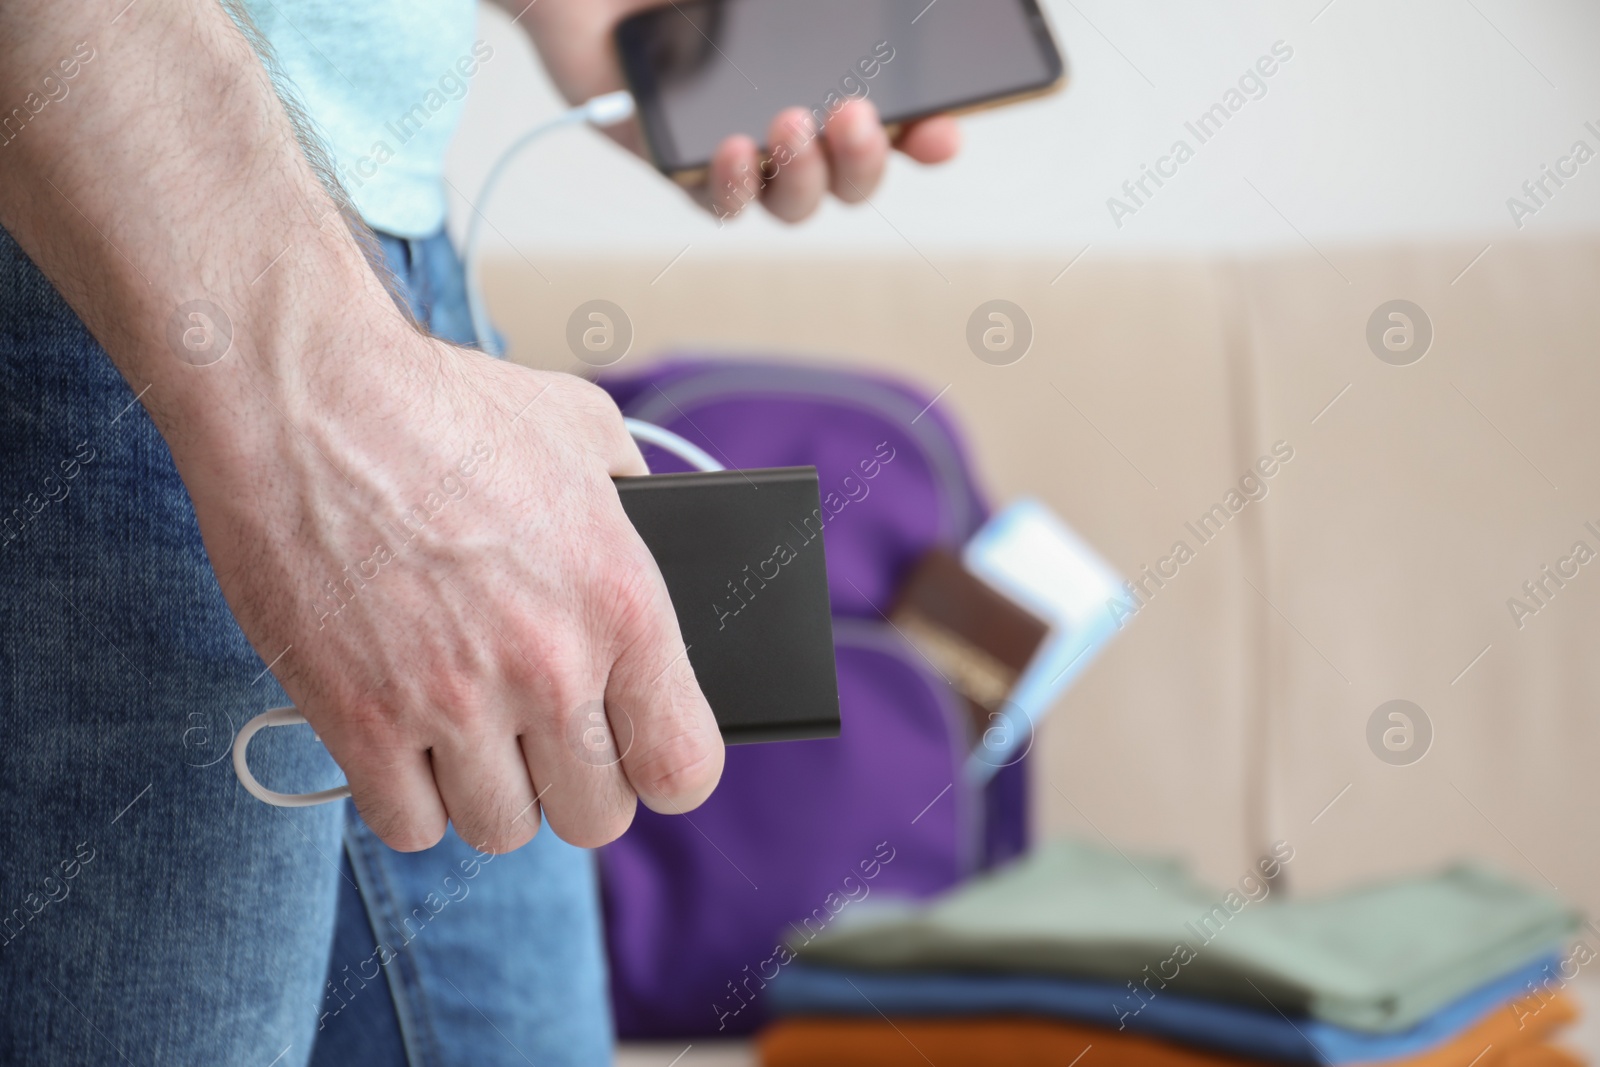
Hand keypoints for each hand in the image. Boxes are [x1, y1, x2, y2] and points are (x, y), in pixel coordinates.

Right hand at [186, 329, 724, 851]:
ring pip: (501, 828)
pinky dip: (408, 795)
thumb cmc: (446, 406)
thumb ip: (635, 498)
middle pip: (595, 816)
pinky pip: (409, 824)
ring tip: (467, 734)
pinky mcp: (361, 722)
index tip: (637, 753)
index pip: (684, 765)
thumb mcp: (583, 428)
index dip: (663, 769)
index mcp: (623, 604)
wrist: (308, 399)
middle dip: (572, 784)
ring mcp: (455, 703)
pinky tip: (403, 740)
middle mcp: (551, 668)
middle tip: (540, 738)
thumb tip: (656, 533)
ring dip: (488, 791)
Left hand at [501, 0, 961, 222]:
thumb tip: (872, 1)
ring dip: (806, 177)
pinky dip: (732, 185)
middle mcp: (791, 116)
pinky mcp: (676, 165)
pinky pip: (717, 203)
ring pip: (794, 201)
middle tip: (854, 117)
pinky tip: (732, 149)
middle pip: (853, 176)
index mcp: (825, 71)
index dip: (928, 137)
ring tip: (789, 125)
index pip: (899, 120)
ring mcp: (736, 146)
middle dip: (866, 159)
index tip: (943, 131)